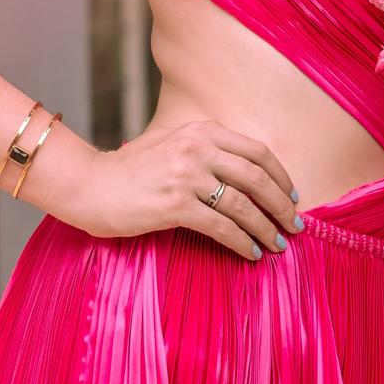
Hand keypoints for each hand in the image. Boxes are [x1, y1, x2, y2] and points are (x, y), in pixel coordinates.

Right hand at [63, 118, 304, 261]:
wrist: (89, 184)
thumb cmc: (130, 169)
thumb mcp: (171, 143)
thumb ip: (205, 149)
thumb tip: (246, 174)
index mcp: (201, 130)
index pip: (257, 151)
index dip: (281, 176)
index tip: (292, 196)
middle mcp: (198, 147)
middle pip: (257, 177)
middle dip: (282, 205)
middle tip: (294, 225)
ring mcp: (186, 174)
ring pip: (243, 205)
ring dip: (266, 228)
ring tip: (277, 245)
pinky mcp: (175, 204)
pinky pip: (221, 227)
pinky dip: (242, 242)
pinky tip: (250, 253)